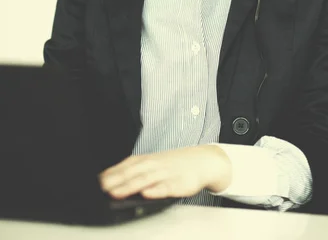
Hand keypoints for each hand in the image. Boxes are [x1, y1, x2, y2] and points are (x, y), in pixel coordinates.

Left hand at [98, 145, 231, 199]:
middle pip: (133, 173)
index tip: (97, 181)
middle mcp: (156, 165)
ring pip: (146, 179)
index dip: (112, 172)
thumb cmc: (176, 164)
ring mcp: (167, 173)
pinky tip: (147, 194)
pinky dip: (156, 190)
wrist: (203, 161)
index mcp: (149, 160)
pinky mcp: (179, 183)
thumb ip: (138, 171)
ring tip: (116, 192)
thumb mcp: (155, 163)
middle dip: (117, 180)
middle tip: (102, 188)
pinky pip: (166, 187)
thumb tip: (115, 181)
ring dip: (131, 185)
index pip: (127, 165)